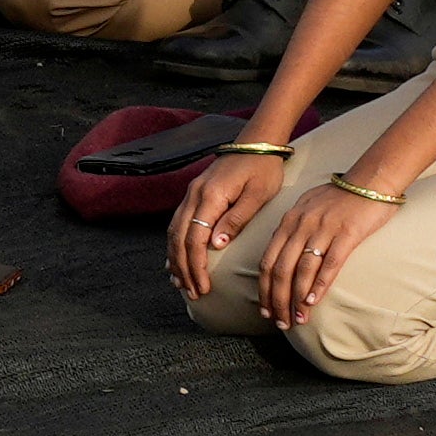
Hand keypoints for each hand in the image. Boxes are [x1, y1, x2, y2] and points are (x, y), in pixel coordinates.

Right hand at [167, 148, 290, 299]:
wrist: (256, 143)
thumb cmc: (262, 169)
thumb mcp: (257, 195)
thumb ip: (236, 219)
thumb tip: (215, 245)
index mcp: (210, 196)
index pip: (195, 238)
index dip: (197, 265)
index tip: (204, 286)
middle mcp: (194, 196)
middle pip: (180, 238)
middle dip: (184, 268)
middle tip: (193, 292)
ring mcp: (191, 194)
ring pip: (174, 232)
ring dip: (176, 258)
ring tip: (181, 281)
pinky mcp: (193, 195)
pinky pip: (177, 223)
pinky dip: (174, 244)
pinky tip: (174, 259)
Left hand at [252, 180, 394, 329]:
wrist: (370, 181)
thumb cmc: (340, 197)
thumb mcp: (307, 207)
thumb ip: (294, 229)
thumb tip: (284, 253)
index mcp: (288, 221)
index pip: (268, 260)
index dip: (264, 287)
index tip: (265, 308)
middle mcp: (300, 226)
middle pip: (280, 269)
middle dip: (276, 299)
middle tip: (280, 321)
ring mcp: (323, 229)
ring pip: (302, 270)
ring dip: (297, 298)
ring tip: (297, 319)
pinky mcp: (346, 234)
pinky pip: (329, 263)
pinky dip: (319, 284)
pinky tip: (313, 301)